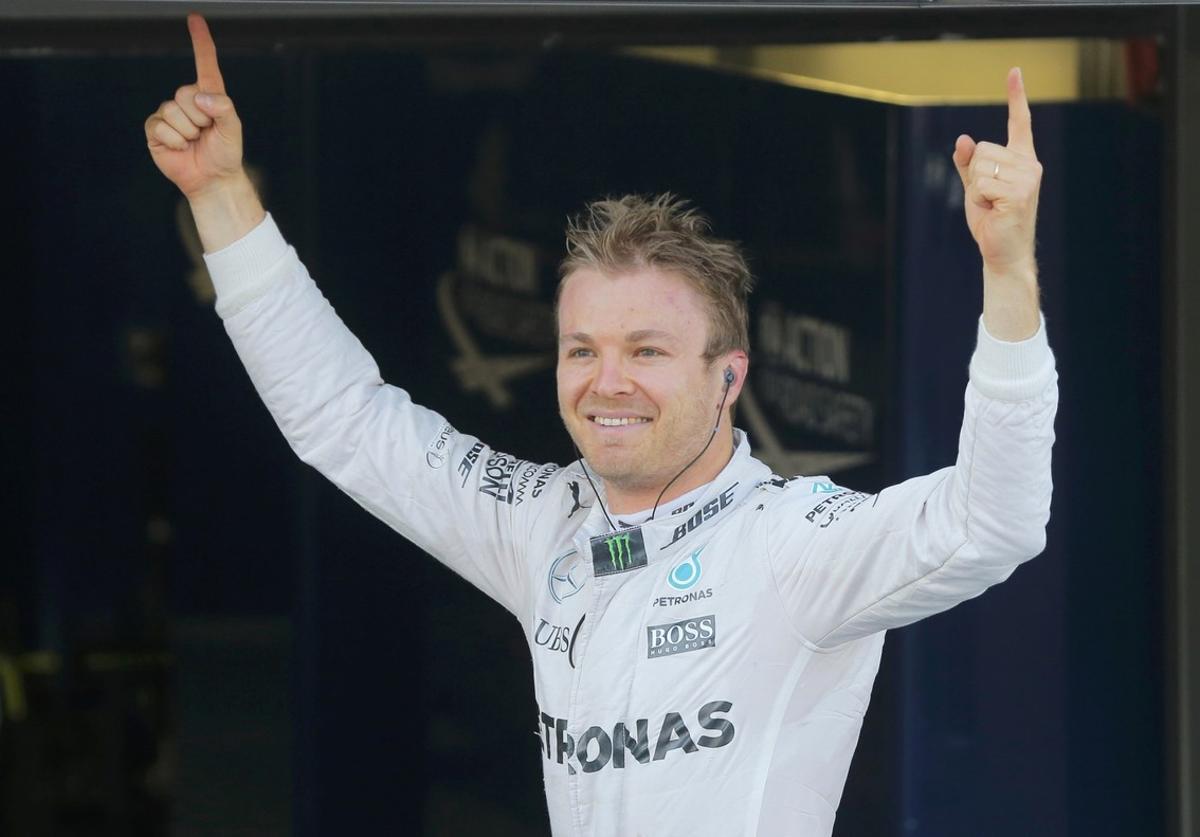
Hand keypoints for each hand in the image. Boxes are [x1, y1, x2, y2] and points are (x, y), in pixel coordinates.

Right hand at [145, 14, 243, 198]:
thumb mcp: (233, 130)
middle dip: (200, 119)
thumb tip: (201, 98)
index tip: (195, 18)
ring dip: (188, 132)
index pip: (205, 64)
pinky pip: (161, 127)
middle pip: (185, 94)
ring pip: (173, 112)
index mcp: (208, 95)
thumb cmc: (225, 154)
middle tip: (205, 134)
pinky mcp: (155, 129)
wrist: (212, 180)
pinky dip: (174, 141)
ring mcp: (168, 113)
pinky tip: (180, 148)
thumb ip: (224, 109)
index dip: (200, 42)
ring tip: (194, 142)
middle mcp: (186, 100)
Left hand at [953, 68, 1042, 278]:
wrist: (1002, 250)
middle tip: (989, 198)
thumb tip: (963, 139)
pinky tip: (994, 211)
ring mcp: (1028, 178)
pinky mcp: (1020, 193)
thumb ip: (968, 164)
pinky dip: (979, 200)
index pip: (1019, 122)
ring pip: (980, 166)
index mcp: (1021, 159)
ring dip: (976, 189)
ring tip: (992, 205)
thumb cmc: (991, 219)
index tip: (1014, 70)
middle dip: (975, 176)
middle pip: (981, 150)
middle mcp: (1029, 164)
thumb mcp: (975, 187)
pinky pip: (982, 184)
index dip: (1016, 96)